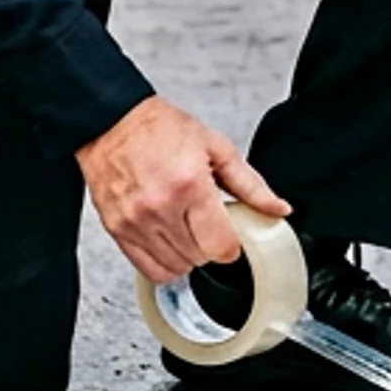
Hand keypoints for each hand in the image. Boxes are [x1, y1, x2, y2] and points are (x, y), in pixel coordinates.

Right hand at [73, 95, 290, 285]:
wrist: (112, 120)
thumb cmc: (160, 128)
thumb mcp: (215, 147)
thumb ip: (250, 184)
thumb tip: (278, 209)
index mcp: (189, 185)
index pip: (220, 246)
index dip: (232, 246)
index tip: (229, 235)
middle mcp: (160, 207)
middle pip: (199, 259)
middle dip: (209, 246)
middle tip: (206, 224)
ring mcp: (135, 222)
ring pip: (175, 269)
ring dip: (187, 256)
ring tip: (186, 230)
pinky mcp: (116, 230)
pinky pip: (147, 270)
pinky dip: (164, 265)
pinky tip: (169, 244)